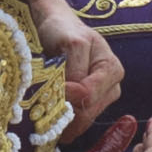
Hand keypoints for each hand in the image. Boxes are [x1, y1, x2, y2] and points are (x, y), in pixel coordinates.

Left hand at [31, 0, 123, 140]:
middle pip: (87, 112)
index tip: (50, 89)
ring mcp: (101, 100)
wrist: (57, 27)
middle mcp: (111, 87)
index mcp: (111, 69)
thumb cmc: (64, 31)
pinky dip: (62, 124)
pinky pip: (77, 124)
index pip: (89, 95)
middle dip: (64, 113)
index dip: (68, 96)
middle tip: (39, 110)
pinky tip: (48, 121)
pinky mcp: (89, 107)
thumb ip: (75, 69)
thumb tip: (70, 95)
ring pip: (82, 121)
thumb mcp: (72, 44)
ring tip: (42, 115)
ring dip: (62, 121)